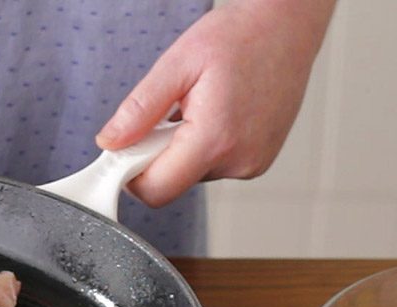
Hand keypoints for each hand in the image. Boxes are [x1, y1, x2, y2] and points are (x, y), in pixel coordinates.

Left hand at [95, 0, 335, 207]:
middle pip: (172, 183)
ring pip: (191, 175)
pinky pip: (213, 166)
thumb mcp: (176, 65)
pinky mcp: (258, 161)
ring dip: (181, 148)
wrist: (286, 25)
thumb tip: (110, 143)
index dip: (131, 176)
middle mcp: (239, 160)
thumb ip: (139, 110)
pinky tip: (215, 114)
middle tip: (167, 113)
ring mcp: (253, 163)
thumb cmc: (239, 36)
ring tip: (198, 107)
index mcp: (216, 139)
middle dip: (156, 155)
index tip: (123, 152)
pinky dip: (202, 146)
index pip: (156, 190)